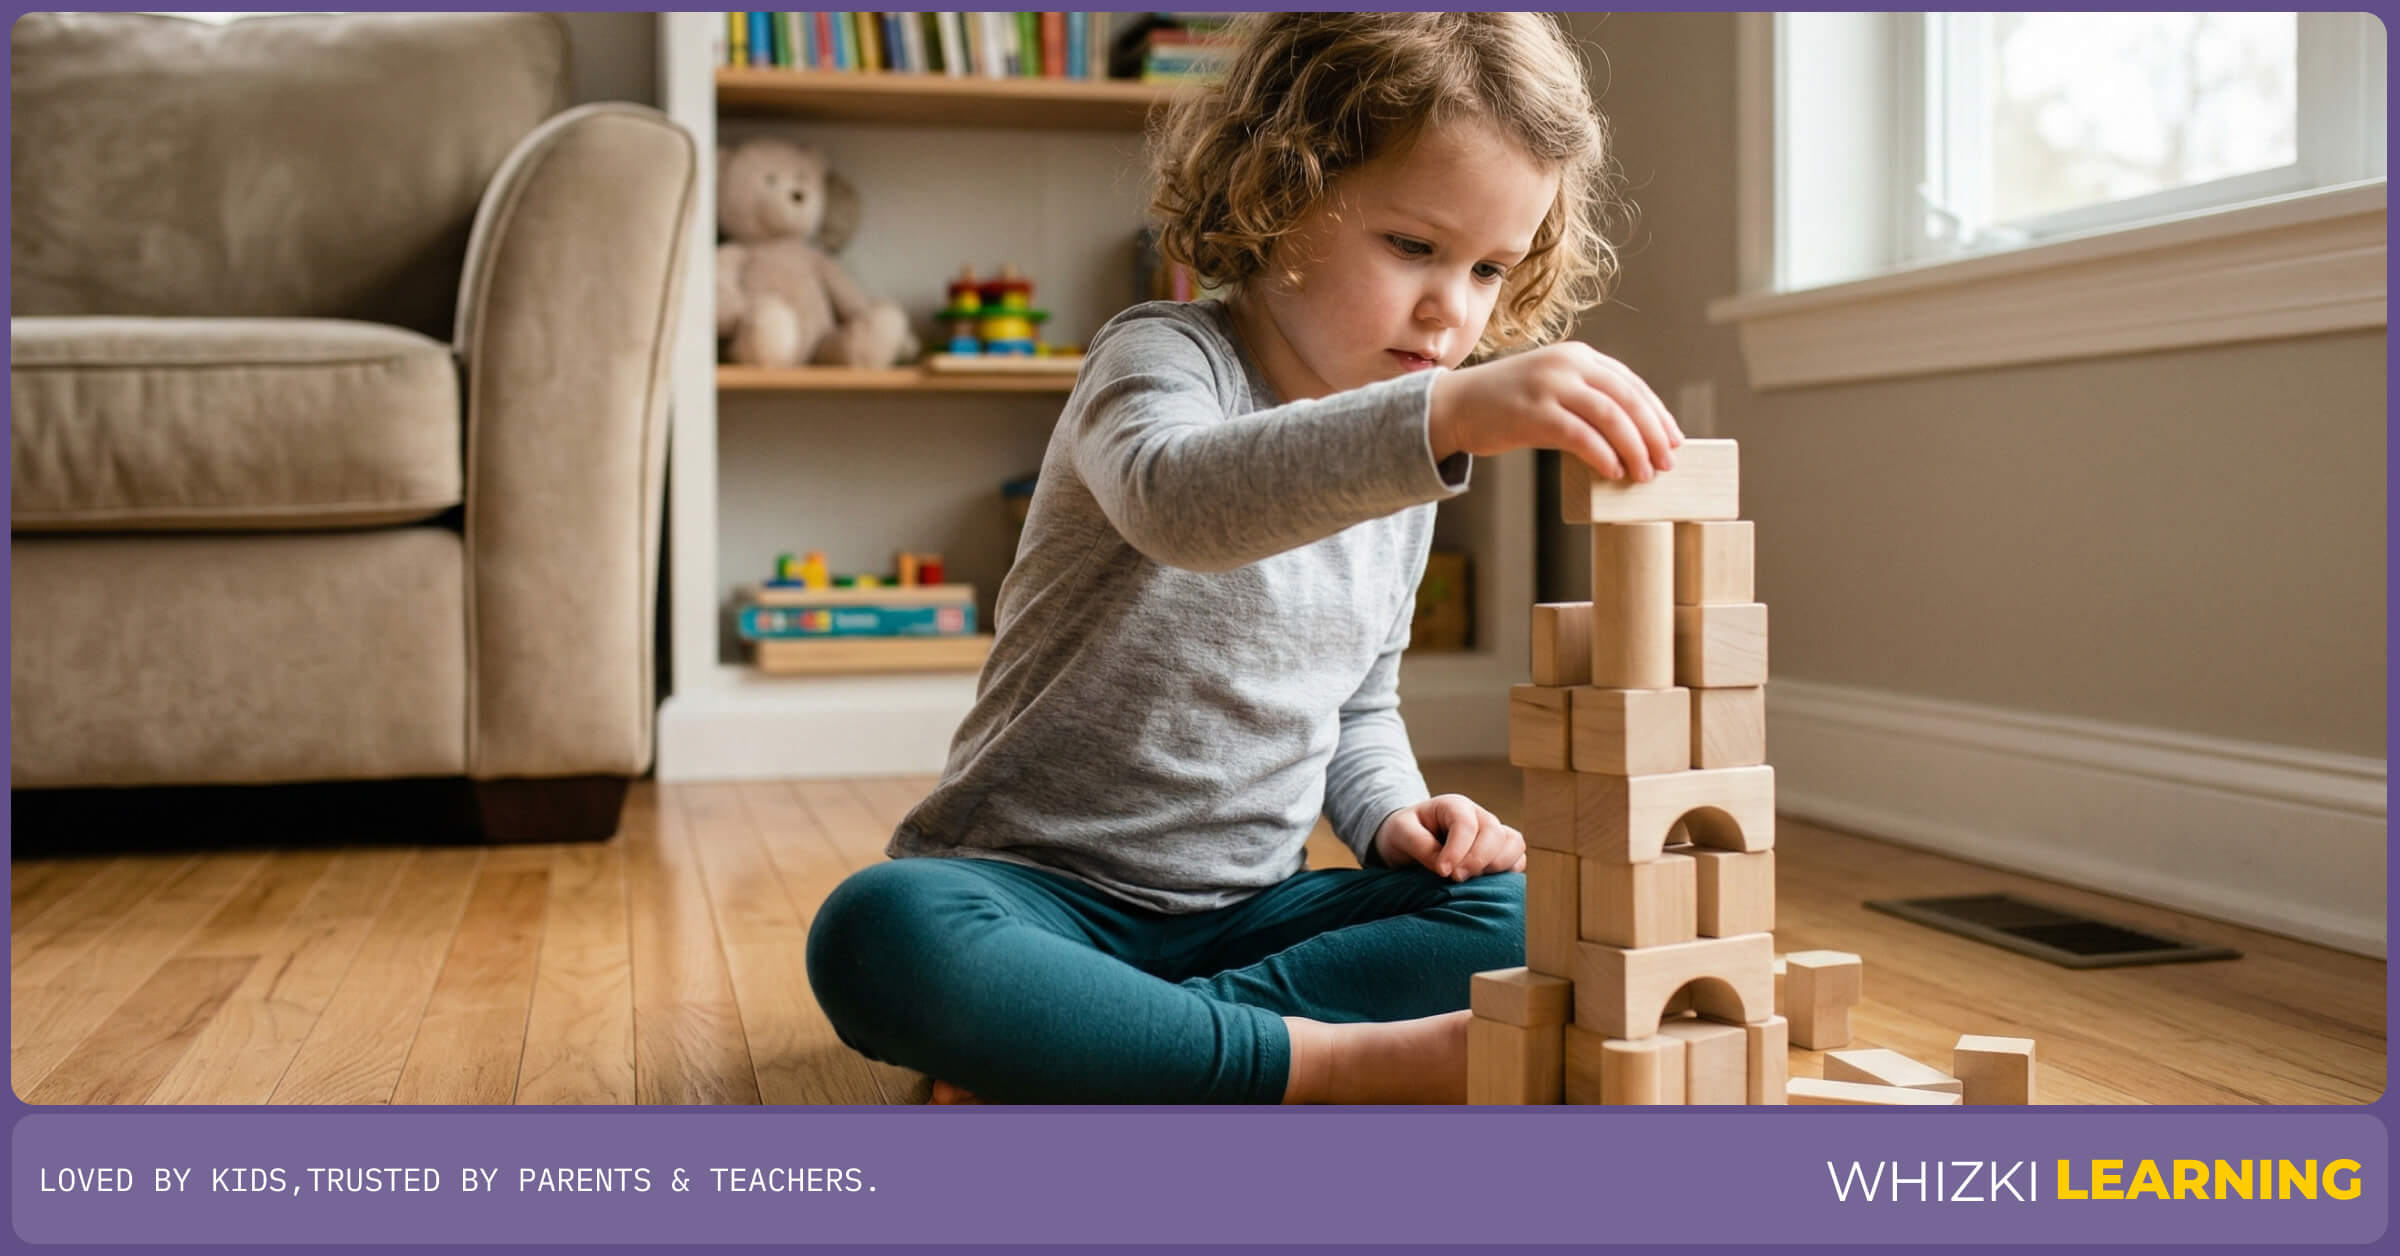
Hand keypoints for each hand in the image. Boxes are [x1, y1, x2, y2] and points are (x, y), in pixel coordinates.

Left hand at [1373, 795, 1526, 881]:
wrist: (1409, 840)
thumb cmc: (1404, 833)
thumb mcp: (1400, 832)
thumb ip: (1418, 844)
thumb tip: (1443, 867)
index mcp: (1454, 806)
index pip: (1465, 824)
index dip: (1457, 850)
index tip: (1443, 872)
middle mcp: (1479, 817)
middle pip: (1494, 834)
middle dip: (1477, 860)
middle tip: (1455, 879)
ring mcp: (1493, 833)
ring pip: (1513, 844)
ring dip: (1497, 865)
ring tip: (1472, 881)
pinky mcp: (1500, 852)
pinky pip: (1518, 859)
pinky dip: (1509, 871)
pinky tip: (1489, 883)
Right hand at [1427, 342, 1683, 481]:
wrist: (1455, 405)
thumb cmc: (1507, 404)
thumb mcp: (1552, 385)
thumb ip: (1586, 396)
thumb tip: (1633, 433)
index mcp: (1577, 355)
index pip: (1631, 384)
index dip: (1657, 413)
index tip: (1673, 440)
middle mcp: (1567, 364)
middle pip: (1627, 400)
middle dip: (1652, 434)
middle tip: (1667, 463)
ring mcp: (1549, 386)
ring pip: (1610, 417)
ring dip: (1633, 449)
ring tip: (1644, 474)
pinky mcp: (1534, 412)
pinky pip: (1580, 435)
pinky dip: (1602, 455)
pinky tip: (1612, 472)